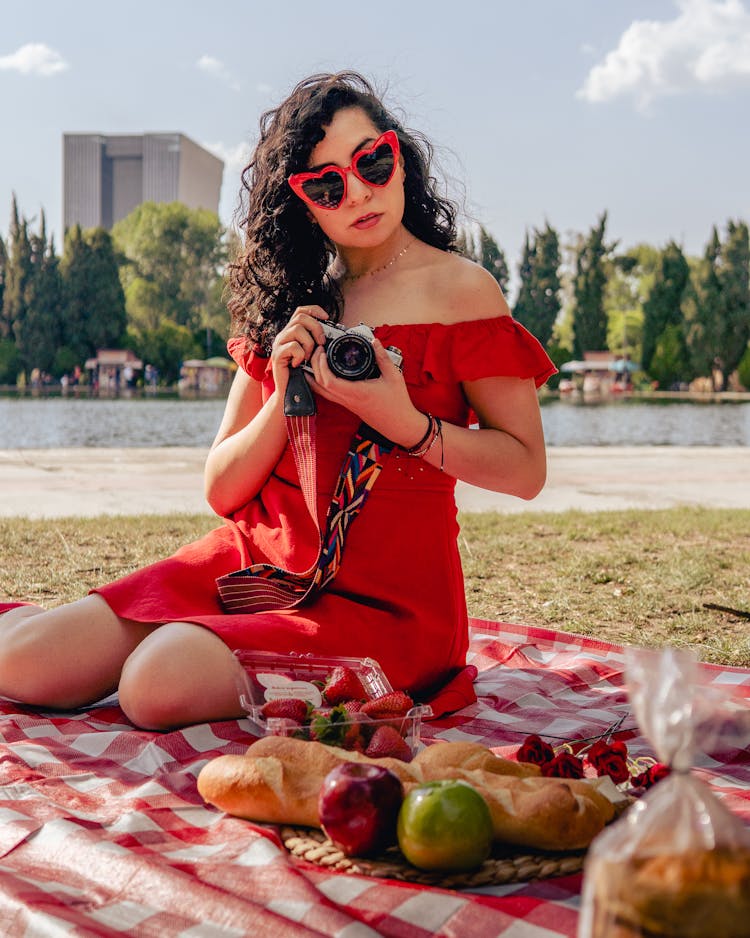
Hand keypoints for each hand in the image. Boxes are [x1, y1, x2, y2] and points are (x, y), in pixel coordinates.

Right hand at [270, 306, 328, 397]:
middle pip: (300, 318)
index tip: (326, 317)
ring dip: (308, 343)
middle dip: (316, 328)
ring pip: (297, 330)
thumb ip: (315, 342)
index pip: (301, 311)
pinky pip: (293, 346)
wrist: (289, 392)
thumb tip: (329, 334)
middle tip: (322, 342)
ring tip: (308, 356)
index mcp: (291, 332)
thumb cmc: (302, 374)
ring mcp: (278, 344)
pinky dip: (300, 355)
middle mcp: (283, 335)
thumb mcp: (311, 354)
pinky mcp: (277, 355)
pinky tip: (298, 364)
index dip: (314, 310)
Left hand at [306, 337, 424, 445]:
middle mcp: (348, 400)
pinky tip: (322, 376)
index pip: (329, 381)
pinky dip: (321, 385)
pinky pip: (329, 395)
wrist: (399, 425)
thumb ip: (383, 358)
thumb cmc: (397, 403)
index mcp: (357, 392)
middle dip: (314, 367)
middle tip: (319, 351)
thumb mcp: (394, 377)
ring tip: (314, 361)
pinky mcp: (349, 406)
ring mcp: (347, 404)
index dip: (321, 366)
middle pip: (320, 386)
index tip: (322, 353)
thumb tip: (374, 341)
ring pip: (322, 392)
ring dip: (314, 377)